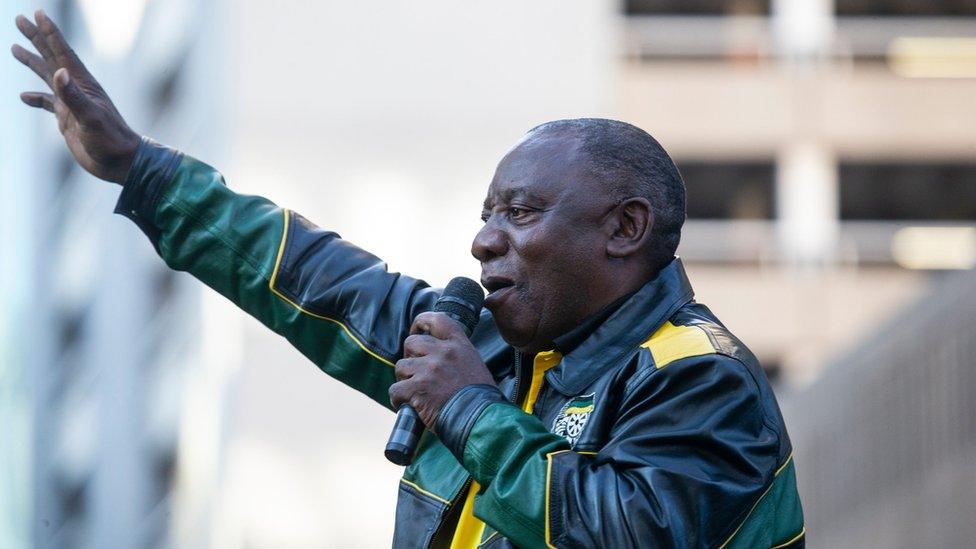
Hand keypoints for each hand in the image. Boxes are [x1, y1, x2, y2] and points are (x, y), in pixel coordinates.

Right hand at [11, 10, 139, 183]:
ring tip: (15, 48)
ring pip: (47, 76)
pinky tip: (23, 96)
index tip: (37, 13)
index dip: (50, 32)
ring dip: (32, 61)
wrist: (121, 163)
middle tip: (20, 20)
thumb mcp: (91, 118)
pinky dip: (35, 98)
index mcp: (83, 84)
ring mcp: (72, 103)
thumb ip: (73, 97)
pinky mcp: (68, 118)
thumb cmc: (111, 141)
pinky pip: (47, 103)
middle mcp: (77, 89)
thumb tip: (58, 72)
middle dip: (36, 38)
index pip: (63, 52)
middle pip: (52, 57)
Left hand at [389, 312, 496, 428]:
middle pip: (411, 342)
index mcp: (459, 345)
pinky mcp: (418, 388)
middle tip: (415, 371)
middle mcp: (443, 352)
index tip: (416, 330)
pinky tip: (406, 405)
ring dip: (403, 379)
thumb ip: (455, 355)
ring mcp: (430, 369)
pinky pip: (395, 389)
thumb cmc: (480, 399)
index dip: (421, 322)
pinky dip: (398, 398)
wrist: (481, 419)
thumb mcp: (474, 365)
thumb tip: (436, 355)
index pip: (437, 319)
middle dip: (409, 356)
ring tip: (413, 391)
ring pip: (401, 366)